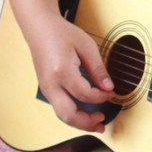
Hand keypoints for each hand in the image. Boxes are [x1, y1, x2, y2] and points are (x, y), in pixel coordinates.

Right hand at [27, 14, 114, 132]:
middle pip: (68, 115)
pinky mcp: (45, 89)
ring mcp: (45, 89)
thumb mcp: (86, 46)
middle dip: (87, 122)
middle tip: (103, 122)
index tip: (112, 93)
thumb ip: (98, 68)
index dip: (101, 97)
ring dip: (79, 122)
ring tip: (96, 122)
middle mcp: (50, 84)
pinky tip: (84, 113)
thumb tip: (109, 87)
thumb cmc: (63, 34)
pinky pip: (58, 108)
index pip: (84, 94)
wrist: (40, 29)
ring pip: (61, 115)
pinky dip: (72, 114)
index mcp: (62, 71)